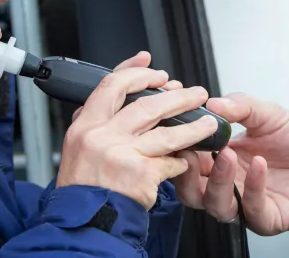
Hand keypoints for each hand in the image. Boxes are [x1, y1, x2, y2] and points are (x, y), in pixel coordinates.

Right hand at [57, 51, 218, 209]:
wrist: (80, 224)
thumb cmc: (84, 186)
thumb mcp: (79, 147)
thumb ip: (100, 121)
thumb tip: (128, 92)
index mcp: (85, 125)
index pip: (111, 85)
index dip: (135, 71)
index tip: (152, 65)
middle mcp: (101, 136)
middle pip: (147, 104)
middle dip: (178, 97)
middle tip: (196, 93)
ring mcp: (121, 154)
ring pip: (167, 132)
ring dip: (194, 127)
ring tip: (209, 123)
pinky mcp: (139, 174)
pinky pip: (171, 162)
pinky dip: (181, 161)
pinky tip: (186, 161)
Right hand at [173, 93, 288, 234]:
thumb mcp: (270, 114)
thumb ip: (241, 106)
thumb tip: (212, 102)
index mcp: (223, 159)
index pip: (189, 161)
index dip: (180, 150)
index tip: (177, 132)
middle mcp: (231, 185)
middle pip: (192, 192)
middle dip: (186, 174)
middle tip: (191, 151)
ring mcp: (248, 204)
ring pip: (216, 206)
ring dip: (217, 181)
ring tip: (227, 154)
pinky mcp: (270, 218)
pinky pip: (252, 211)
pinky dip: (252, 188)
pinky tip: (259, 166)